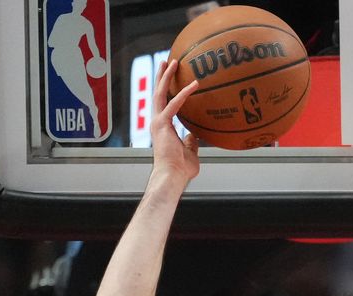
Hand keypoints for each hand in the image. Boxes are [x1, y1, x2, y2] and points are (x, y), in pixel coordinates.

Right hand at [152, 58, 201, 183]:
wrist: (173, 176)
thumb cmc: (181, 169)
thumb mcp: (190, 152)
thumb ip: (191, 141)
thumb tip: (196, 134)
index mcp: (163, 127)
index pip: (165, 104)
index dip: (169, 90)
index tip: (175, 79)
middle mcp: (157, 122)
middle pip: (158, 93)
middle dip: (163, 76)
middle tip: (168, 62)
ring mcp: (158, 122)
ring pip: (160, 92)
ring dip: (166, 76)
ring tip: (173, 61)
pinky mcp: (162, 124)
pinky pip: (174, 104)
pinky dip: (184, 93)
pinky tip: (195, 84)